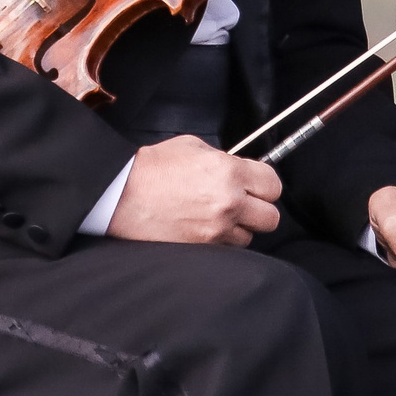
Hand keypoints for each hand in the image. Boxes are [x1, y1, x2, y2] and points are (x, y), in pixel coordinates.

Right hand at [106, 136, 280, 246]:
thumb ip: (223, 159)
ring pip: (250, 236)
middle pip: (271, 217)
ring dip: (240, 228)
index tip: (256, 185)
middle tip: (243, 203)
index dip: (265, 185)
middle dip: (259, 209)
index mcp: (228, 172)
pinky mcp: (204, 247)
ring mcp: (217, 228)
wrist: (122, 194)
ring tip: (218, 216)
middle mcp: (229, 202)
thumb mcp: (192, 147)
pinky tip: (205, 227)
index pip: (273, 185)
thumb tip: (238, 169)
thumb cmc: (153, 168)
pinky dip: (222, 240)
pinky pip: (228, 248)